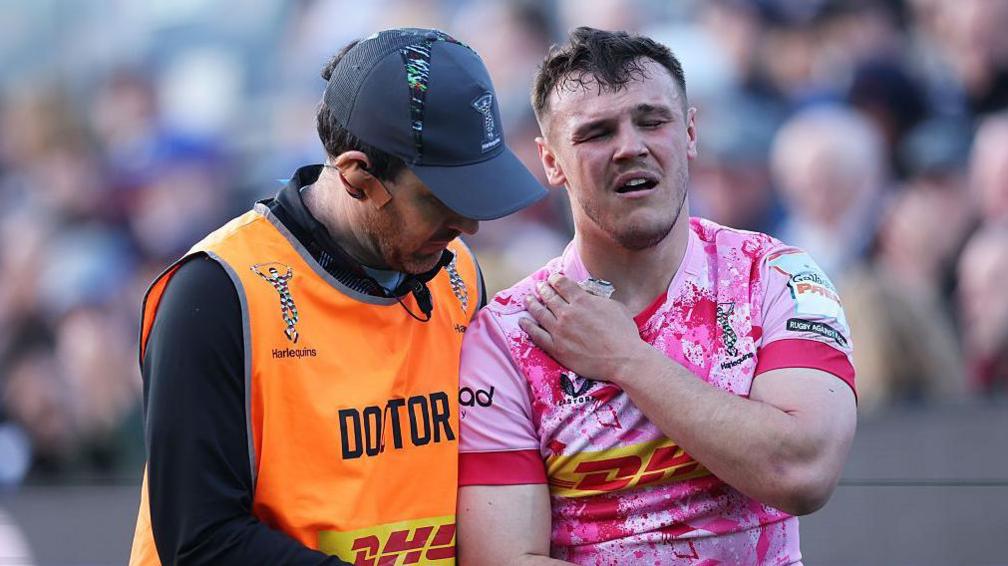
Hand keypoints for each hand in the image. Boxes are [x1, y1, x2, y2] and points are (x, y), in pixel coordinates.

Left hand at [519, 273, 644, 381]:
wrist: (622, 358)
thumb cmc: (623, 333)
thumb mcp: (615, 306)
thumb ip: (597, 298)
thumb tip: (588, 294)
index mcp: (581, 300)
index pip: (561, 283)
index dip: (555, 279)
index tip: (552, 278)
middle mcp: (567, 312)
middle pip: (549, 296)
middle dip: (542, 289)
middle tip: (539, 286)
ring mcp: (559, 330)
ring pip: (539, 313)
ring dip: (532, 303)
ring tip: (528, 299)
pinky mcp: (556, 348)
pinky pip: (536, 335)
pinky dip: (528, 326)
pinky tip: (523, 321)